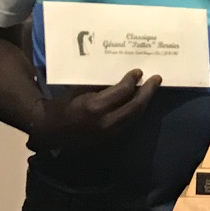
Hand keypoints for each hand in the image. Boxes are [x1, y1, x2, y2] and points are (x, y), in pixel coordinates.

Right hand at [31, 71, 160, 149]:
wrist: (52, 130)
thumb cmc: (64, 105)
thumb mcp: (80, 90)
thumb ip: (101, 86)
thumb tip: (121, 76)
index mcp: (95, 106)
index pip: (123, 91)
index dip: (132, 80)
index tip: (138, 71)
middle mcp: (106, 122)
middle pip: (135, 106)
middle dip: (148, 92)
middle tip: (157, 79)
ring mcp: (110, 133)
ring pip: (134, 117)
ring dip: (144, 102)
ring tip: (152, 89)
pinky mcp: (110, 139)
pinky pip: (128, 124)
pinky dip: (135, 112)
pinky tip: (140, 103)